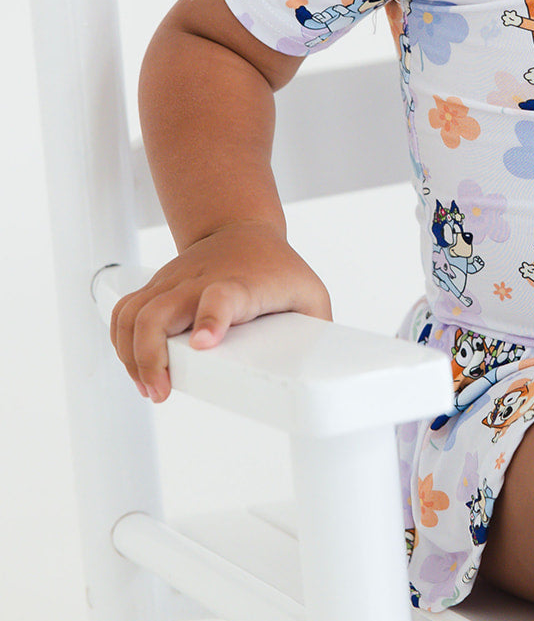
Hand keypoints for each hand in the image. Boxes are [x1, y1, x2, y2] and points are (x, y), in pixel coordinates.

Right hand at [110, 222, 331, 402]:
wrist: (241, 230)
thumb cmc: (276, 268)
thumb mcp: (309, 295)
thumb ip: (318, 331)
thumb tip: (326, 371)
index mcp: (239, 284)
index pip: (221, 297)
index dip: (210, 319)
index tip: (203, 343)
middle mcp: (199, 281)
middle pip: (158, 312)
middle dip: (150, 356)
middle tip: (162, 390)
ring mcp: (173, 284)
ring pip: (132, 314)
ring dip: (130, 356)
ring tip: (150, 388)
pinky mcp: (156, 289)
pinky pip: (123, 314)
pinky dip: (120, 344)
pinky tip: (137, 371)